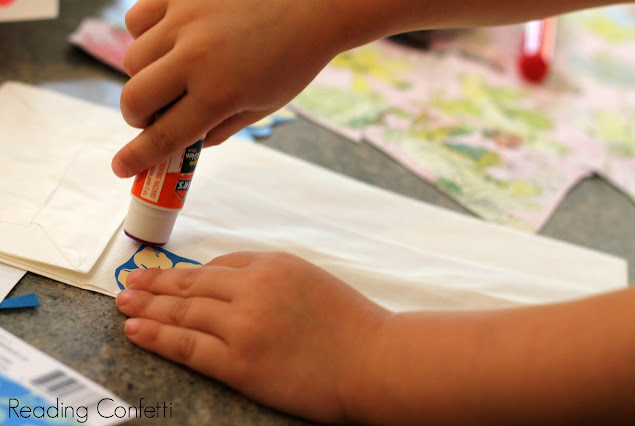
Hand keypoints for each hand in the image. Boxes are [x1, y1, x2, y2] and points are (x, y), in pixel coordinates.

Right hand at [112, 0, 341, 177]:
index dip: (137, 158)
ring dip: (144, 77)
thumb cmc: (293, 59)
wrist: (313, 4)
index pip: (164, 136)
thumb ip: (220, 129)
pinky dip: (145, 36)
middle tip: (154, 117)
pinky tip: (170, 40)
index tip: (121, 167)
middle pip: (134, 100)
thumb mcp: (263, 107)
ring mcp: (184, 21)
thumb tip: (185, 142)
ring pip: (132, 60)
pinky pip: (136, 19)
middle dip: (137, 118)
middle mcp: (195, 57)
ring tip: (174, 73)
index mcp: (219, 94)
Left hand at [115, 251, 390, 422]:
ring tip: (123, 302)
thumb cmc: (353, 323)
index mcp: (273, 265)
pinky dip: (158, 336)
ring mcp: (243, 325)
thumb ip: (271, 277)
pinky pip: (188, 346)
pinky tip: (135, 329)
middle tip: (129, 281)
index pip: (219, 264)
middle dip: (156, 282)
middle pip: (192, 283)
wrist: (376, 360)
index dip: (189, 273)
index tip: (170, 278)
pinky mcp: (239, 362)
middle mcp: (252, 288)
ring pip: (184, 311)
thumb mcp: (311, 281)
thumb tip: (229, 280)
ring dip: (148, 305)